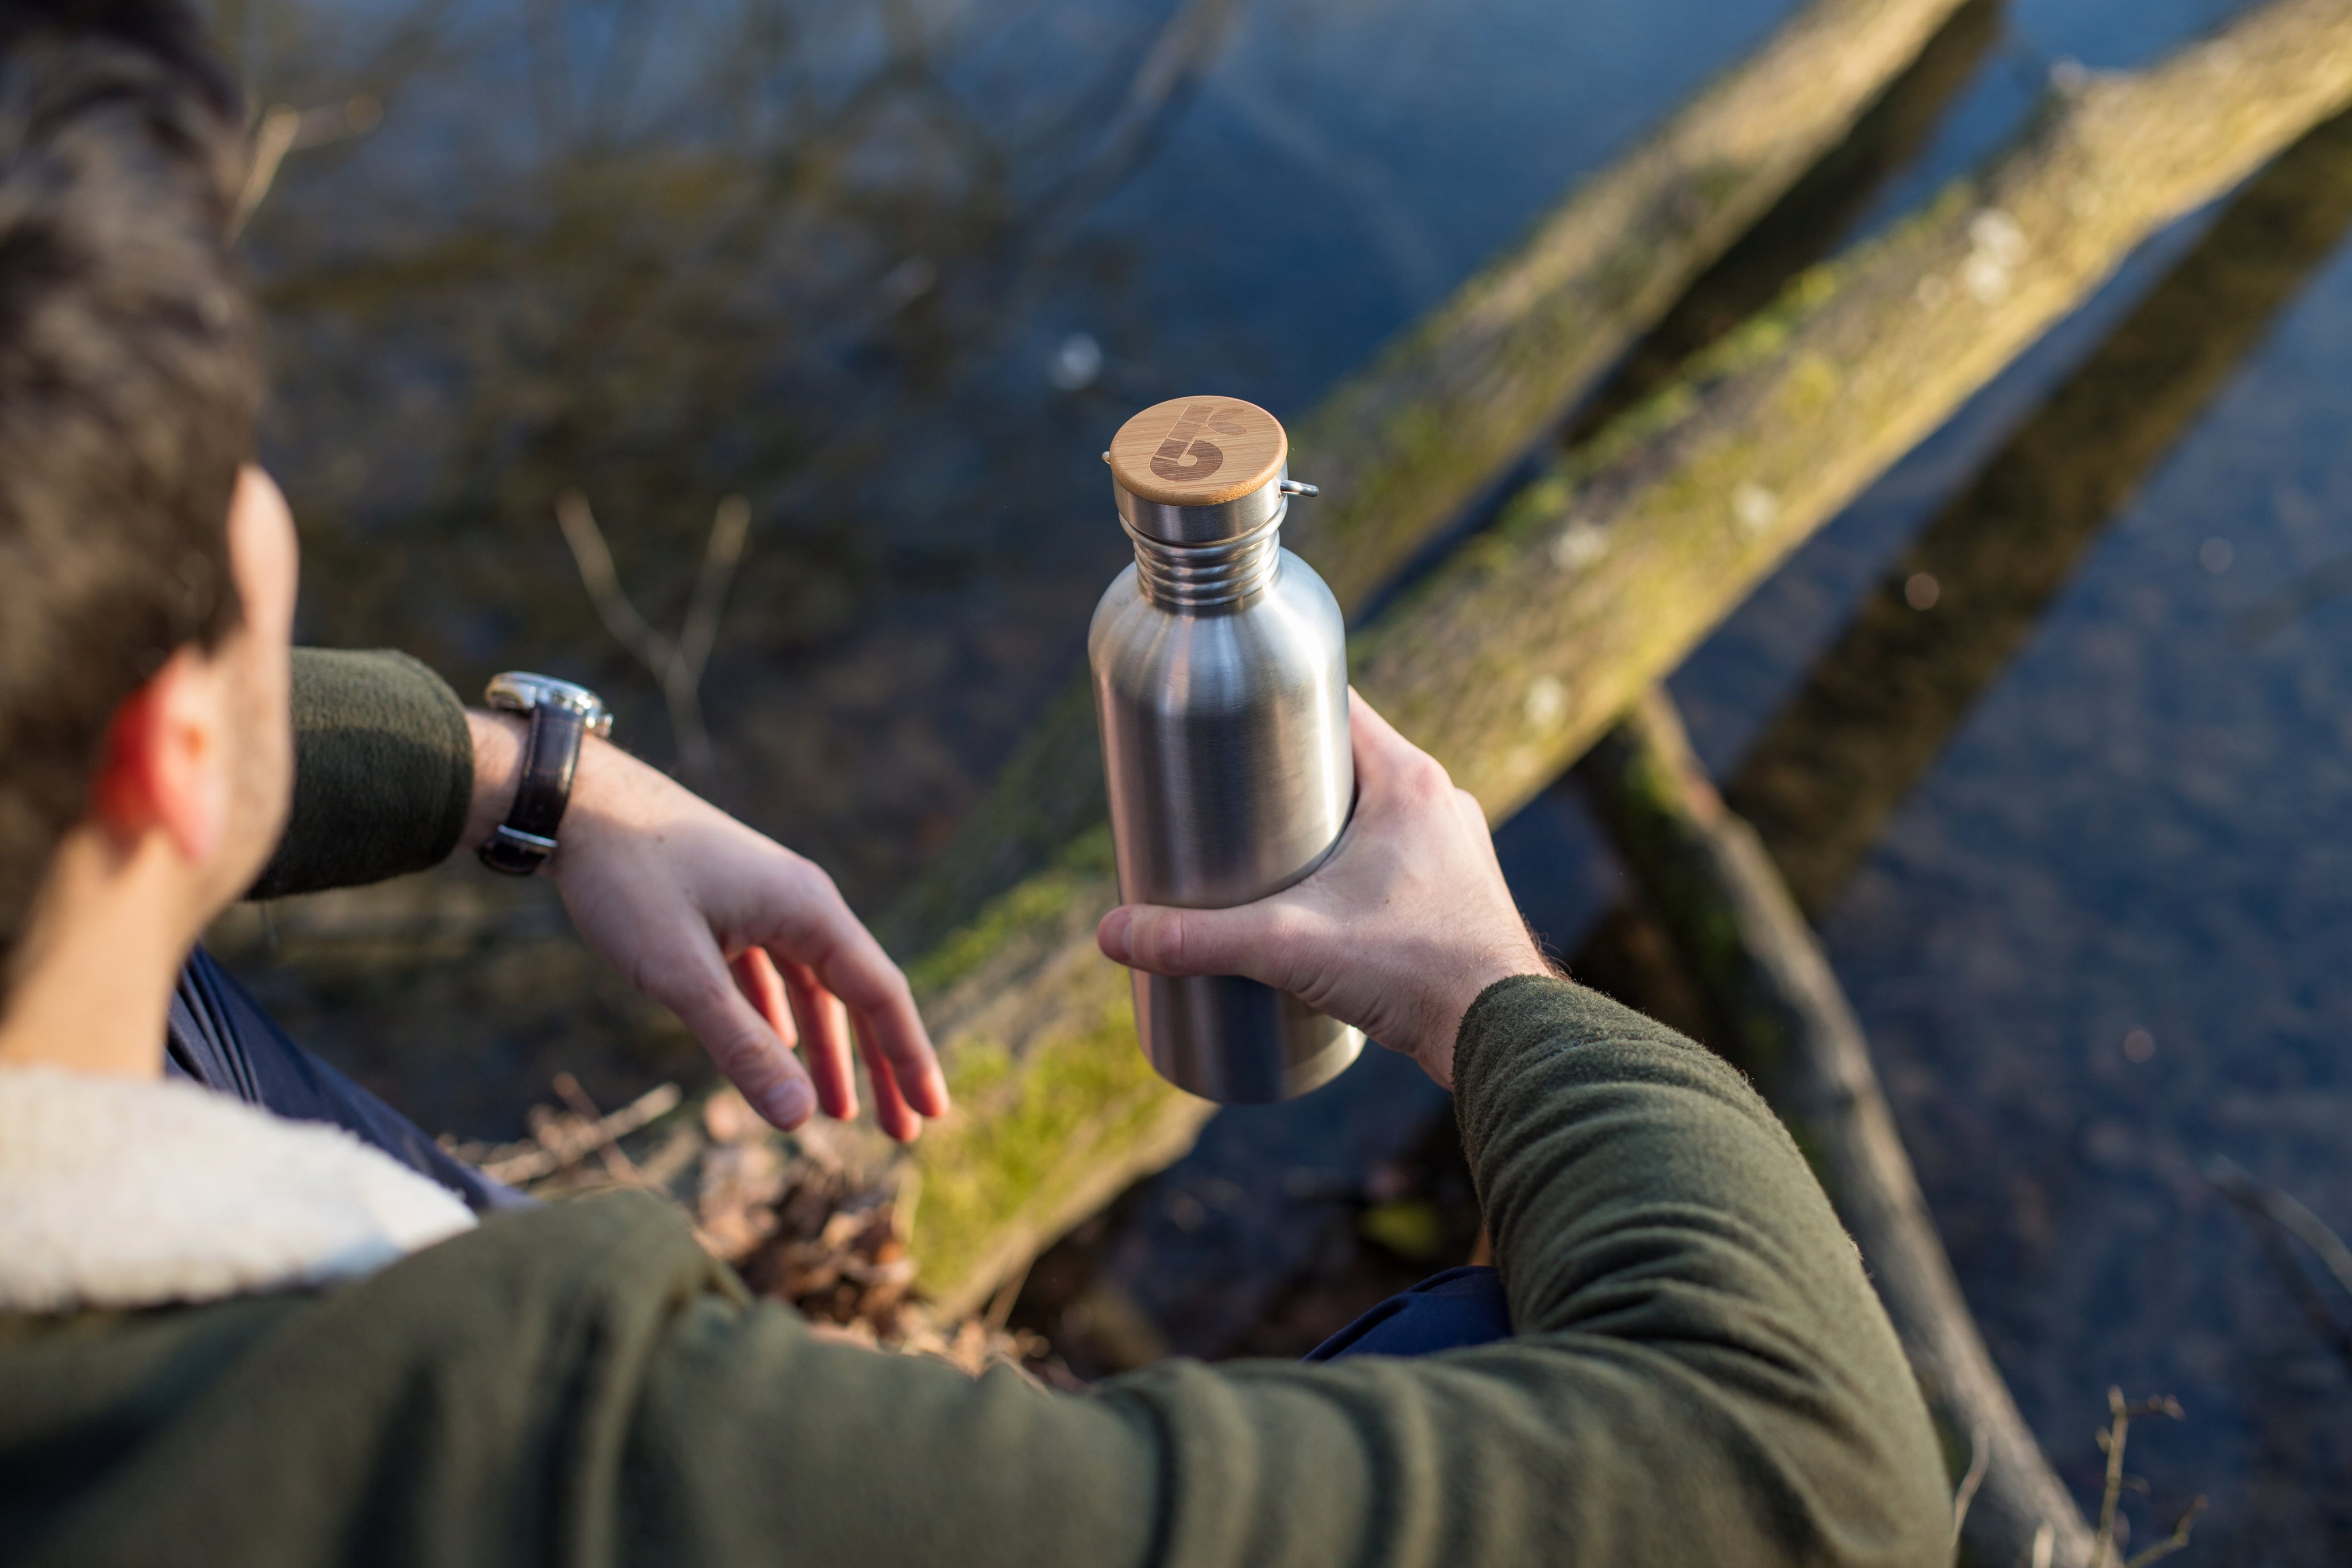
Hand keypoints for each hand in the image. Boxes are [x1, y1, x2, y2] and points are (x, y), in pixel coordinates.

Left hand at [469, 714, 946, 1139]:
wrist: (573, 802)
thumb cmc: (627, 877)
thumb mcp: (680, 974)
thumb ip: (742, 1046)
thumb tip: (801, 1120)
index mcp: (808, 910)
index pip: (880, 993)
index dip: (909, 1057)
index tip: (931, 1115)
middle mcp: (800, 902)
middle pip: (857, 992)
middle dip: (879, 1064)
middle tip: (901, 1132)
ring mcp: (765, 900)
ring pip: (814, 985)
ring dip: (829, 1047)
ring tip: (839, 1110)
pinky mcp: (730, 903)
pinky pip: (774, 970)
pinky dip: (783, 1015)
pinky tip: (782, 1048)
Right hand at [1095, 692, 1549, 1088]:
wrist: (1506, 1036)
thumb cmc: (1413, 972)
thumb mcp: (1289, 947)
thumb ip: (1198, 939)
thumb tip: (1113, 934)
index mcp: (1408, 781)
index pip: (1338, 706)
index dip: (1279, 703)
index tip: (1229, 716)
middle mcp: (1440, 804)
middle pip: (1350, 761)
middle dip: (1288, 776)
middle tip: (1226, 795)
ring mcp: (1456, 851)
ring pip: (1376, 813)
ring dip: (1326, 824)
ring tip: (1264, 849)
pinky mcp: (1460, 897)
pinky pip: (1400, 856)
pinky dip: (1360, 863)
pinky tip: (1325, 896)